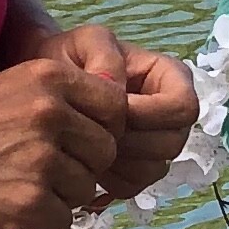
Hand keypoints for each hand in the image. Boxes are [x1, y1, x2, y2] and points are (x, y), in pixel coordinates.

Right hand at [0, 43, 127, 228]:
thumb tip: (116, 120)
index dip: (103, 128)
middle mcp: (51, 112)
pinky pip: (63, 219)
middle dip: (83, 166)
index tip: (79, 140)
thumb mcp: (12, 86)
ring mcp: (41, 158)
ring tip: (19, 183)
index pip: (115, 106)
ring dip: (61, 194)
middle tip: (45, 169)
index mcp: (50, 77)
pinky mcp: (28, 201)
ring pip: (86, 188)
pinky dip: (42, 219)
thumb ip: (61, 97)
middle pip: (106, 152)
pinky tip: (10, 204)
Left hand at [52, 20, 200, 204]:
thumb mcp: (83, 43)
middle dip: (132, 141)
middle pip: (172, 143)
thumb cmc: (69, 59)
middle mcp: (169, 116)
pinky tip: (87, 156)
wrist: (45, 88)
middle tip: (96, 131)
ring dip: (118, 160)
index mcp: (169, 78)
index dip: (152, 113)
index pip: (183, 107)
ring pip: (154, 169)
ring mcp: (154, 145)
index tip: (116, 109)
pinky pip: (133, 186)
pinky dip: (109, 177)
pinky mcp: (134, 169)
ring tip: (88, 140)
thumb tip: (120, 91)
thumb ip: (104, 57)